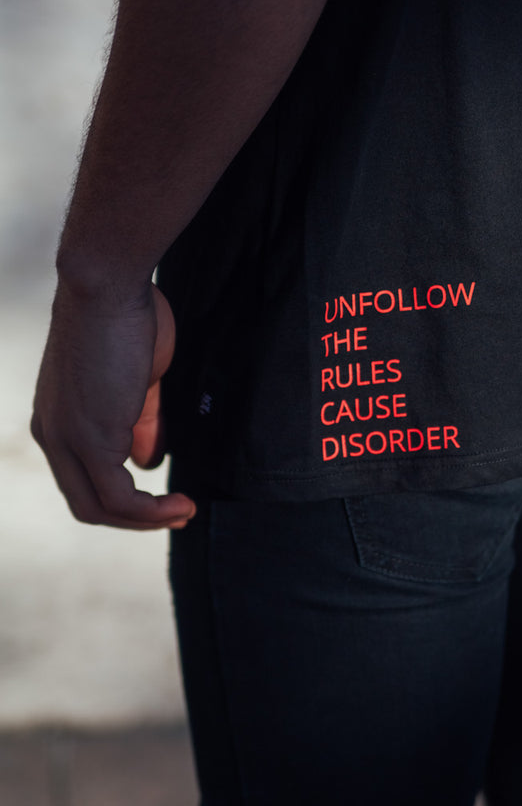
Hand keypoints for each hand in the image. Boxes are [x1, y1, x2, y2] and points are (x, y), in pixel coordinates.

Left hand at [31, 280, 195, 529]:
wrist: (108, 285)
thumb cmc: (125, 315)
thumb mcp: (137, 379)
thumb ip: (140, 421)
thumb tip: (148, 459)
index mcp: (57, 419)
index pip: (82, 478)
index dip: (123, 497)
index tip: (163, 496)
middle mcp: (52, 435)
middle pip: (85, 504)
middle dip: (135, 519)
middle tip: (177, 513)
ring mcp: (68, 440)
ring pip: (99, 508)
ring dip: (146, 520)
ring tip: (184, 512)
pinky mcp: (89, 439)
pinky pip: (119, 497)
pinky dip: (151, 511)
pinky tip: (180, 504)